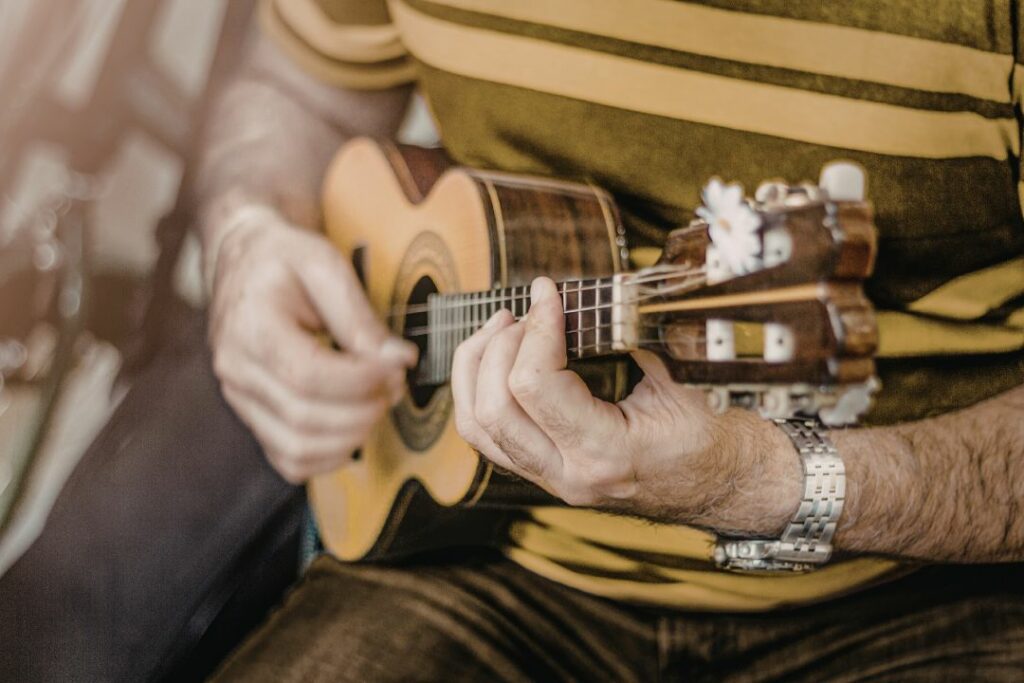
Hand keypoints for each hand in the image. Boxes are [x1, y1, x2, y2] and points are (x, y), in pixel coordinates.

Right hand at [208, 208, 416, 482]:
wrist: (244, 260)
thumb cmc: (284, 259)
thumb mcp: (325, 265)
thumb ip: (360, 317)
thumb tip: (398, 361)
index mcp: (250, 326)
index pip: (309, 376)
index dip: (363, 380)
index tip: (397, 366)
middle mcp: (235, 369)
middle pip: (305, 418)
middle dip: (364, 410)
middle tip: (395, 385)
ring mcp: (239, 397)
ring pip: (296, 448)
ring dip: (351, 437)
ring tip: (377, 404)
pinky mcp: (251, 414)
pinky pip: (288, 460)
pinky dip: (328, 457)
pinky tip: (354, 429)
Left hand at [451, 277, 800, 533]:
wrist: (729, 484)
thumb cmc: (714, 432)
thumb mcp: (681, 379)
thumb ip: (630, 337)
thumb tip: (589, 291)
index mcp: (606, 453)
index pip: (536, 386)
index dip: (536, 326)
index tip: (549, 291)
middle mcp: (569, 475)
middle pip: (492, 408)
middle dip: (498, 346)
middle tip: (525, 311)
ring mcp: (552, 481)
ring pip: (477, 427)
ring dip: (477, 367)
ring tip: (502, 327)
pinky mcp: (545, 474)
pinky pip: (487, 437)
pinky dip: (480, 391)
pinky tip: (497, 359)